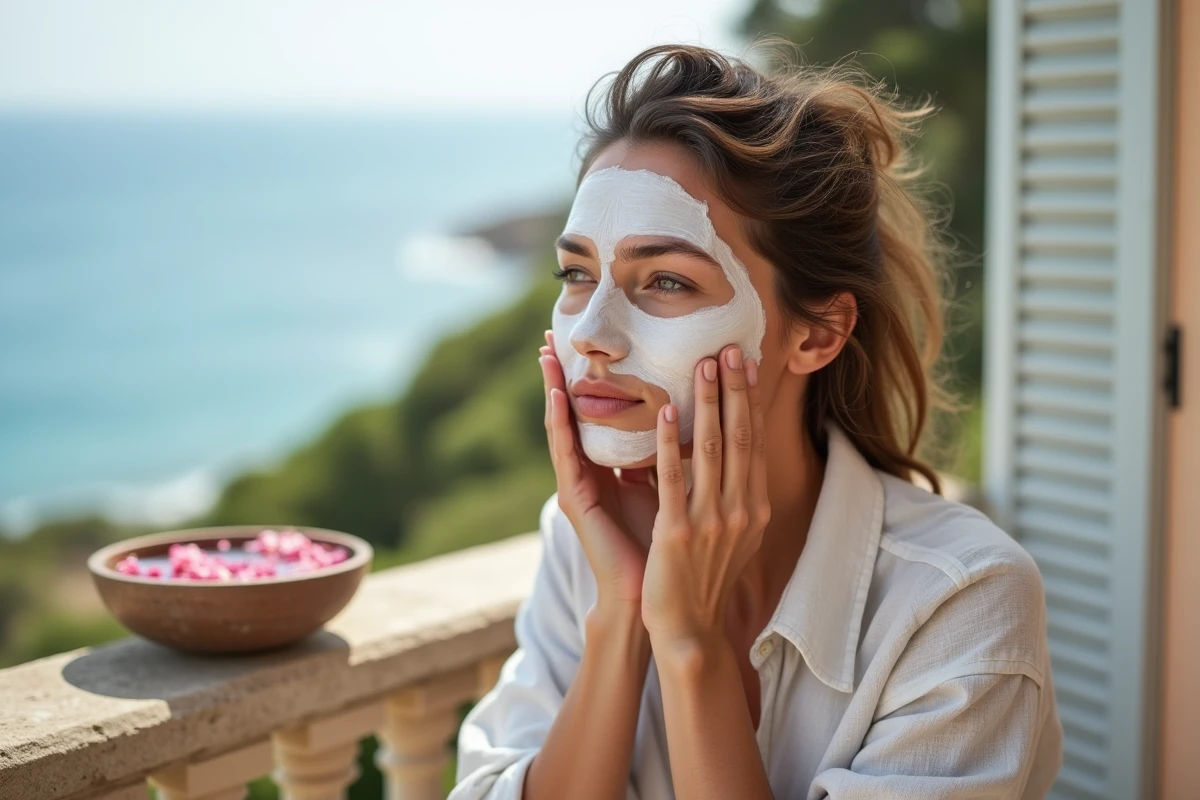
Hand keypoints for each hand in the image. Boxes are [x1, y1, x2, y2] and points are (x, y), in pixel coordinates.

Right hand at [539, 331, 658, 612]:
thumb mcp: (668, 487)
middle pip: (572, 413)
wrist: (655, 595)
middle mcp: (589, 471)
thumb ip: (666, 455)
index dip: (588, 379)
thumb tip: (686, 417)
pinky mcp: (577, 500)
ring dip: (552, 388)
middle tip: (550, 334)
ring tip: (545, 353)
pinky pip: (566, 453)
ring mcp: (578, 484)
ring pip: (562, 426)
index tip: (582, 344)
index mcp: (609, 467)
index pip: (595, 413)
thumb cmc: (663, 545)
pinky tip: (556, 395)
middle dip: (560, 375)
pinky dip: (560, 422)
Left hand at [641, 344, 770, 653]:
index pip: (754, 442)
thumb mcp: (734, 535)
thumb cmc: (707, 580)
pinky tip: (665, 412)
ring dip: (708, 403)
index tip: (747, 363)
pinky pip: (674, 479)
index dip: (750, 400)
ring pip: (712, 449)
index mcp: (754, 508)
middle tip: (729, 348)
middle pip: (740, 437)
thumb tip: (735, 457)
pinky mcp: (677, 533)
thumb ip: (735, 496)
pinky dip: (671, 443)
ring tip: (703, 364)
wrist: (691, 629)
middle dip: (735, 389)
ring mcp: (710, 521)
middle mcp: (740, 510)